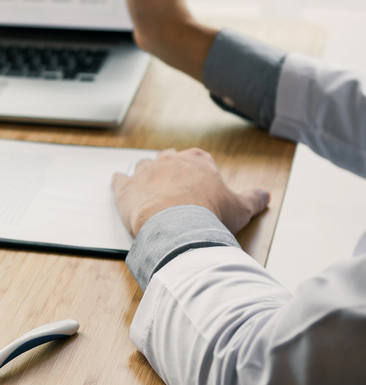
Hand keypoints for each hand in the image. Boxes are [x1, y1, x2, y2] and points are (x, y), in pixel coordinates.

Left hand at [112, 148, 269, 236]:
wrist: (178, 227)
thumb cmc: (209, 215)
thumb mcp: (240, 208)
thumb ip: (253, 198)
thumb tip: (265, 194)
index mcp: (197, 161)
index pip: (198, 157)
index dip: (198, 169)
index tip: (198, 181)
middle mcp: (169, 160)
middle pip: (168, 157)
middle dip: (171, 168)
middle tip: (174, 183)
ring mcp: (145, 172)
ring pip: (143, 165)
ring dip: (146, 174)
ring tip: (148, 185)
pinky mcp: (126, 188)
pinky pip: (120, 180)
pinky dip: (120, 182)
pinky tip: (119, 182)